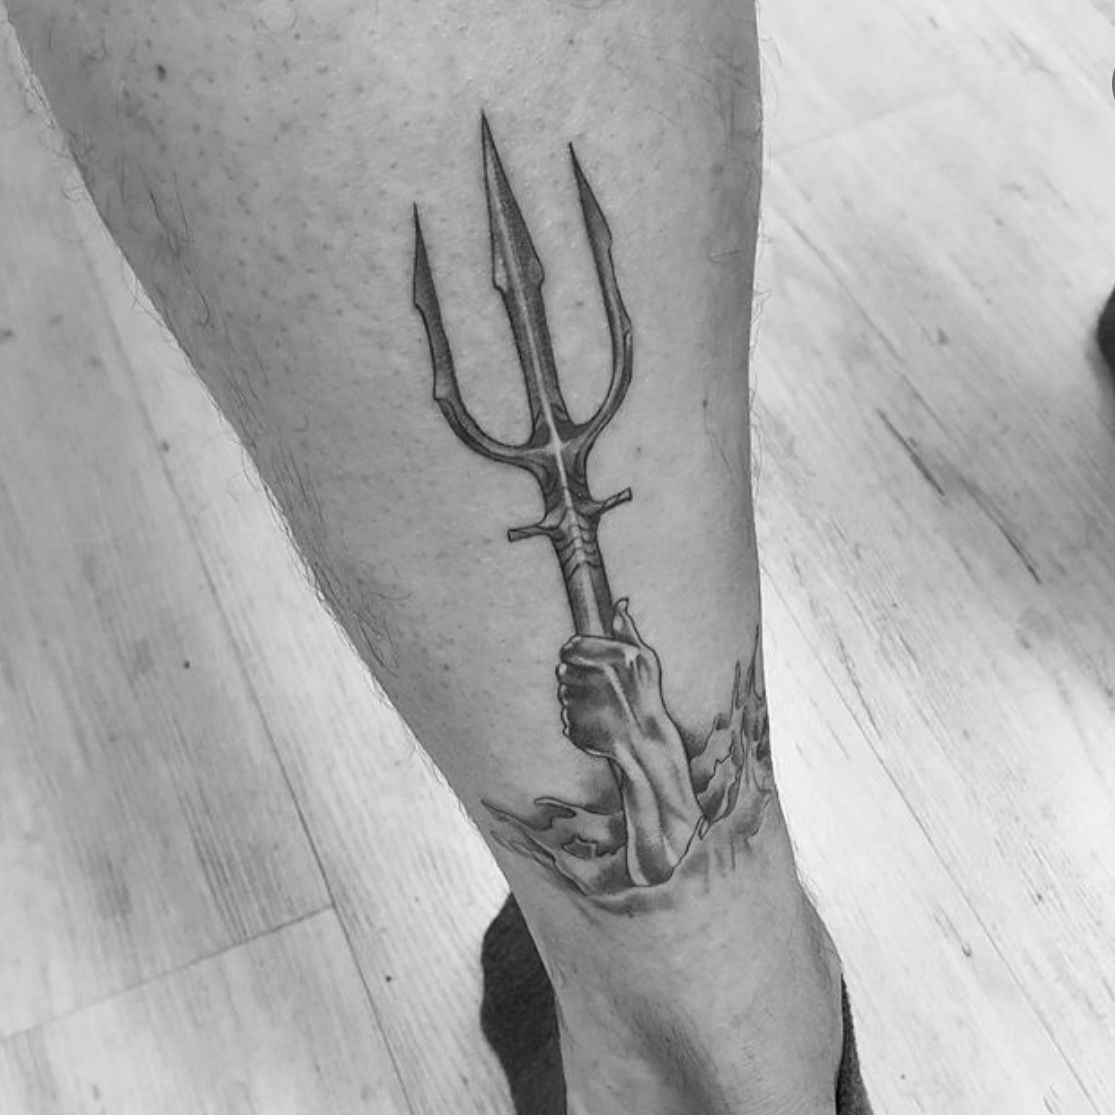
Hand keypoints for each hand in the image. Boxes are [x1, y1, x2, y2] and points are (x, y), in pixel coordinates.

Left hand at [557, 600, 673, 759]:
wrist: (645, 743)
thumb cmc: (646, 697)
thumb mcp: (644, 659)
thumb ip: (627, 630)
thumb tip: (620, 603)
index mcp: (609, 658)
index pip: (570, 647)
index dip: (575, 652)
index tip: (583, 661)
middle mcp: (593, 679)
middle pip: (562, 669)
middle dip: (575, 675)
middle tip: (596, 686)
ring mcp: (581, 705)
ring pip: (562, 694)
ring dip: (575, 697)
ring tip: (600, 705)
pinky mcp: (573, 726)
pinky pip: (565, 716)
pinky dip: (578, 718)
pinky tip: (598, 721)